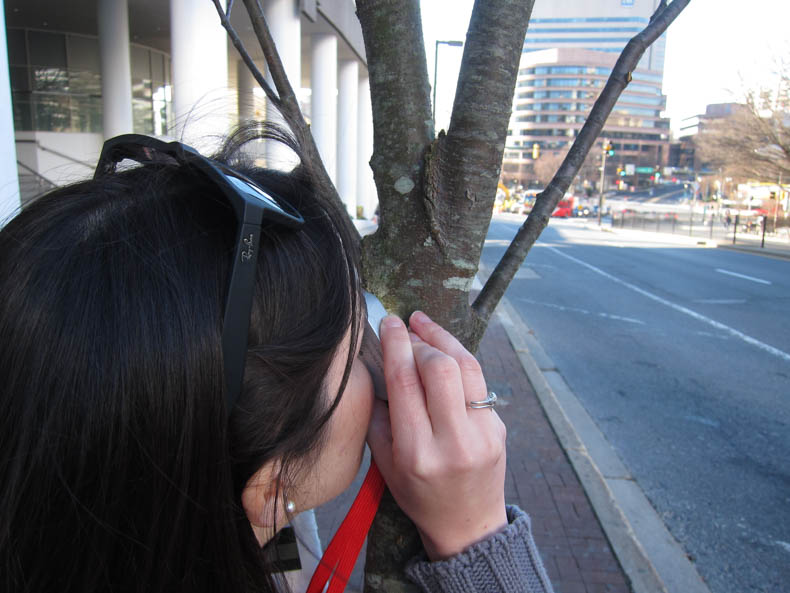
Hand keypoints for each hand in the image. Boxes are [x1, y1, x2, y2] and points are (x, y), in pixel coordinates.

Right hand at [367, 311, 507, 560]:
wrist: (468, 525)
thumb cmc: (419, 495)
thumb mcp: (386, 465)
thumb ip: (378, 417)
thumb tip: (380, 365)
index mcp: (417, 453)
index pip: (405, 383)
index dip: (396, 345)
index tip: (388, 322)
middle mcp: (453, 442)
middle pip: (440, 368)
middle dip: (420, 340)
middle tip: (405, 329)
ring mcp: (482, 433)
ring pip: (467, 366)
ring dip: (443, 338)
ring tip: (424, 324)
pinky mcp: (499, 427)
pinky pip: (478, 381)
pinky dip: (459, 359)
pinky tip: (444, 350)